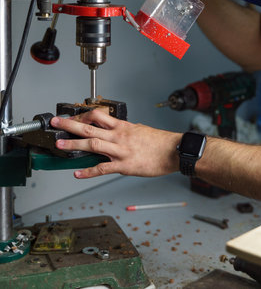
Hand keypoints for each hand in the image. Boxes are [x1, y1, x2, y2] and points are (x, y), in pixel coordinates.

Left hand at [51, 109, 180, 178]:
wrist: (175, 151)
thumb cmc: (160, 141)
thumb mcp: (140, 129)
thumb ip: (125, 130)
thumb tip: (115, 131)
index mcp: (123, 126)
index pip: (99, 116)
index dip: (83, 115)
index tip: (73, 116)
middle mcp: (119, 136)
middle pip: (90, 127)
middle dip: (70, 124)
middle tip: (56, 122)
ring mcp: (121, 151)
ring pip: (93, 145)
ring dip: (74, 145)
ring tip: (60, 145)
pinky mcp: (125, 166)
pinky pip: (103, 168)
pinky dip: (88, 172)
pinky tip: (77, 174)